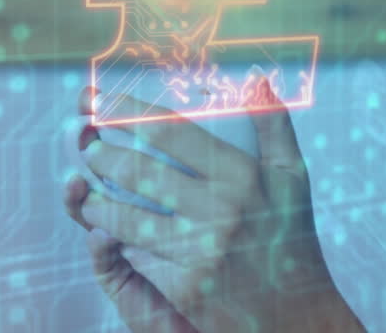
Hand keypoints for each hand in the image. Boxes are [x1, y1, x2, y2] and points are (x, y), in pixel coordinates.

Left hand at [62, 79, 359, 332]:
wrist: (301, 315)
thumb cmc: (291, 238)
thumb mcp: (292, 176)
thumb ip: (273, 124)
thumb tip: (255, 77)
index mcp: (243, 175)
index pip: (172, 132)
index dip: (129, 112)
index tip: (102, 100)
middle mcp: (222, 209)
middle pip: (141, 171)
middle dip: (103, 154)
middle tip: (86, 144)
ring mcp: (203, 249)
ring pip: (128, 217)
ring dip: (97, 200)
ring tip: (84, 187)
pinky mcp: (188, 286)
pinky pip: (139, 257)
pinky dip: (115, 240)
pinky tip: (99, 230)